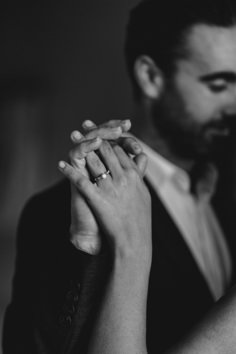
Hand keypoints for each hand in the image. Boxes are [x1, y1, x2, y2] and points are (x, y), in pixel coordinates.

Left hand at [59, 139, 151, 264]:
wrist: (134, 242)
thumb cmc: (140, 220)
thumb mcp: (144, 194)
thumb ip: (140, 175)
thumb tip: (139, 160)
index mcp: (134, 175)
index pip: (119, 151)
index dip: (108, 143)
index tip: (99, 140)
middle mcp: (123, 177)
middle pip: (106, 151)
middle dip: (94, 141)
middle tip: (83, 135)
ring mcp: (110, 187)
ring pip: (94, 161)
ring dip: (82, 151)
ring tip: (73, 145)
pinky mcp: (97, 198)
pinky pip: (81, 180)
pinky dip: (69, 171)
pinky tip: (60, 165)